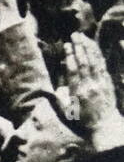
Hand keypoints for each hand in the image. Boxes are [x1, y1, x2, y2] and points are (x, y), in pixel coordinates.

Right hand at [64, 32, 123, 150]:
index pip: (73, 70)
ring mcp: (100, 84)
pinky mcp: (107, 84)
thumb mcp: (66, 113)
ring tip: (84, 37)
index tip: (67, 45)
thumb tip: (55, 88)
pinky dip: (98, 56)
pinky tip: (94, 49)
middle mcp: (90, 86)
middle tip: (75, 34)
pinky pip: (102, 67)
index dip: (70, 56)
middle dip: (79, 47)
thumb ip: (59, 99)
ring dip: (89, 48)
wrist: (104, 127)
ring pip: (94, 62)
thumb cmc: (82, 122)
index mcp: (77, 93)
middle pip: (84, 63)